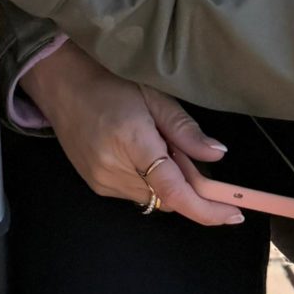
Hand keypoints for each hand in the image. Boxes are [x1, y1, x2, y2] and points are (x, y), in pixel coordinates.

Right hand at [20, 45, 239, 227]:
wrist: (60, 82)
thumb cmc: (108, 80)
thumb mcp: (153, 95)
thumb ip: (185, 129)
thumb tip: (217, 155)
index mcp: (131, 141)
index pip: (175, 190)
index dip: (207, 208)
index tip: (233, 213)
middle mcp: (114, 169)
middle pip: (169, 197)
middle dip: (188, 183)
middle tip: (184, 150)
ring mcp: (101, 181)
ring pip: (154, 198)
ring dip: (166, 181)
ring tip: (155, 144)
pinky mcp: (96, 186)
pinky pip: (136, 194)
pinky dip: (148, 180)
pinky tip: (138, 152)